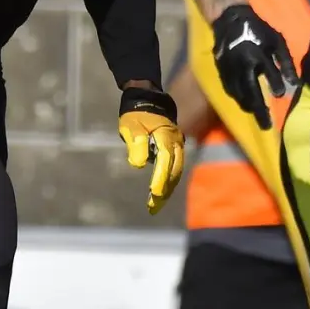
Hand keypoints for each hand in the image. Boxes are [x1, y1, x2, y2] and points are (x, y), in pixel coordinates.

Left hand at [117, 85, 184, 214]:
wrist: (148, 100)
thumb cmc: (136, 114)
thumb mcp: (131, 126)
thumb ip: (135, 143)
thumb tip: (138, 164)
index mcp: (166, 136)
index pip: (166, 160)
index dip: (161, 178)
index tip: (155, 194)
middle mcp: (176, 143)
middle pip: (174, 170)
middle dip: (164, 190)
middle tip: (152, 207)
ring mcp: (178, 147)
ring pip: (176, 172)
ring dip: (167, 189)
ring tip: (154, 205)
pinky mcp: (176, 150)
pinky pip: (174, 169)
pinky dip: (168, 181)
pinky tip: (159, 192)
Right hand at [210, 4, 299, 129]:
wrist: (230, 21)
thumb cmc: (258, 31)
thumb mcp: (277, 42)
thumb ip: (285, 64)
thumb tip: (294, 86)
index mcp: (257, 57)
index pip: (270, 77)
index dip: (276, 87)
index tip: (281, 95)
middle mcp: (242, 66)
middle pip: (250, 94)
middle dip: (259, 112)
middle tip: (266, 126)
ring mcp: (229, 70)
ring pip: (238, 95)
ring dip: (248, 106)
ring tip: (257, 115)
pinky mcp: (221, 72)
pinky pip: (230, 90)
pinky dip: (238, 98)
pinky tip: (245, 103)